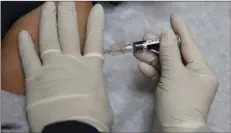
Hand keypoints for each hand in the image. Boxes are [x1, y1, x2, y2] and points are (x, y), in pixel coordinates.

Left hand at [18, 2, 112, 131]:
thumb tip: (90, 88)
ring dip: (48, 19)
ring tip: (48, 3)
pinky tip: (23, 32)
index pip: (95, 39)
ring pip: (48, 38)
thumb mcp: (101, 102)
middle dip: (67, 11)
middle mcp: (71, 63)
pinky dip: (25, 45)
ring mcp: (51, 68)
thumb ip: (94, 89)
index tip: (96, 8)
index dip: (96, 22)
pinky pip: (29, 57)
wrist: (71, 132)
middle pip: (69, 31)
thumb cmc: (93, 119)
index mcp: (91, 69)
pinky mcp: (35, 79)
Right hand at [135, 14, 218, 131]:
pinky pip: (160, 77)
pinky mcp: (168, 91)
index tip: (173, 17)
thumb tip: (166, 34)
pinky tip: (142, 66)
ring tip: (138, 50)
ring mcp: (179, 83)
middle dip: (159, 46)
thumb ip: (169, 53)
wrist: (173, 132)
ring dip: (151, 58)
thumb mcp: (175, 74)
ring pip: (165, 65)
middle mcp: (192, 75)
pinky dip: (152, 72)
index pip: (189, 46)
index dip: (180, 30)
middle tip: (145, 36)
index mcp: (201, 71)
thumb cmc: (179, 101)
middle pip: (174, 55)